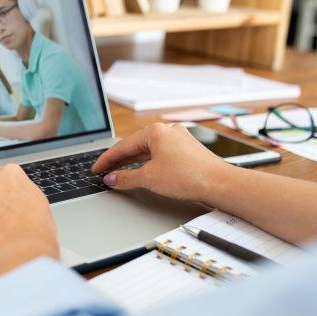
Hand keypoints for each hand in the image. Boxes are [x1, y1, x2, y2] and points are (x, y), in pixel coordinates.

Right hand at [91, 123, 231, 202]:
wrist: (220, 184)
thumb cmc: (189, 176)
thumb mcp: (149, 178)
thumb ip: (125, 178)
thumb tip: (112, 178)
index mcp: (155, 131)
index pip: (122, 146)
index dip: (107, 160)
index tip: (97, 169)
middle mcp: (168, 131)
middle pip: (135, 146)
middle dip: (119, 160)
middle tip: (105, 171)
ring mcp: (179, 140)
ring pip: (149, 151)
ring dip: (134, 163)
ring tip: (121, 173)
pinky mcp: (188, 151)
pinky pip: (161, 155)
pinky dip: (149, 164)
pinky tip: (145, 172)